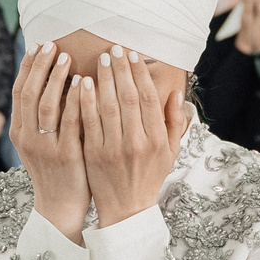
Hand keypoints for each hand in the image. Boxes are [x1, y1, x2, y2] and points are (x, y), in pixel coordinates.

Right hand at [10, 39, 87, 240]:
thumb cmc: (56, 170)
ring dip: (56, 77)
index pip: (19, 92)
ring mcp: (45, 147)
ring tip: (67, 57)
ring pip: (47, 104)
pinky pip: (70, 121)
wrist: (60, 206)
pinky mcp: (66, 155)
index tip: (38, 46)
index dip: (27, 67)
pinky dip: (76, 99)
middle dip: (40, 66)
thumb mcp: (40, 143)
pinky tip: (84, 82)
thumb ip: (42, 116)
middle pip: (29, 93)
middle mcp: (28, 138)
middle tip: (52, 45)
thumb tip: (52, 80)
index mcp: (19, 132)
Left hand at [76, 48, 188, 228]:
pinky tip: (83, 83)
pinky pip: (88, 122)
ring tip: (100, 59)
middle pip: (128, 97)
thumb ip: (174, 122)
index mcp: (157, 139)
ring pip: (107, 106)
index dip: (140, 74)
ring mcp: (114, 148)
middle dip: (121, 70)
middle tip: (114, 48)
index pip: (149, 98)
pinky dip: (85, 100)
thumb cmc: (149, 177)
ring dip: (104, 79)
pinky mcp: (94, 154)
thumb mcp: (170, 152)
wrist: (127, 210)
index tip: (133, 55)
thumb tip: (176, 92)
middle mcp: (137, 142)